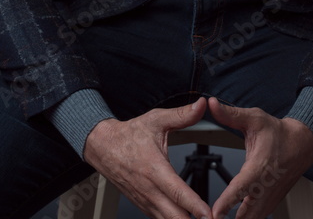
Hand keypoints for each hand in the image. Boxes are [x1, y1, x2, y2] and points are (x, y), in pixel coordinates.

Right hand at [83, 96, 212, 218]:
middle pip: (173, 216)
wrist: (104, 147)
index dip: (194, 206)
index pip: (177, 191)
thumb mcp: (156, 119)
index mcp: (154, 168)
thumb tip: (201, 105)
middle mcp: (149, 188)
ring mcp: (145, 200)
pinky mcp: (143, 205)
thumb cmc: (130, 134)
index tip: (208, 214)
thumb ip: (181, 115)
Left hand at [208, 97, 312, 218]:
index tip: (214, 213)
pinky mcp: (271, 203)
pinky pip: (257, 218)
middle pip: (247, 214)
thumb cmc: (278, 132)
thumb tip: (212, 104)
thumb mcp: (254, 118)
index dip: (227, 202)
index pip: (241, 188)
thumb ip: (230, 114)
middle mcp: (265, 186)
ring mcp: (269, 198)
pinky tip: (235, 217)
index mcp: (259, 167)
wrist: (302, 143)